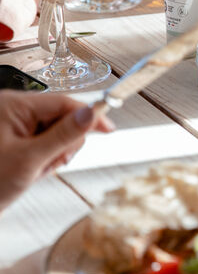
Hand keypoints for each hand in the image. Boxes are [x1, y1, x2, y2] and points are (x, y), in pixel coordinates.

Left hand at [0, 90, 113, 209]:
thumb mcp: (30, 160)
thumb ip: (64, 135)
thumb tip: (90, 113)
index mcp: (14, 105)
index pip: (63, 102)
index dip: (88, 115)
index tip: (108, 127)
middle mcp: (13, 110)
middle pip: (61, 118)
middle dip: (63, 143)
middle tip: (51, 162)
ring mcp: (13, 125)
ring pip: (54, 133)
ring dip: (53, 155)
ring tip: (36, 171)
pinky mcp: (14, 139)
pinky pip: (43, 143)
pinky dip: (44, 159)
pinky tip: (32, 171)